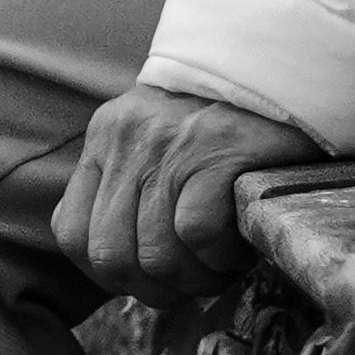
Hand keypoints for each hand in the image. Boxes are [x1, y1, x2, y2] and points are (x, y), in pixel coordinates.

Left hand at [52, 85, 323, 299]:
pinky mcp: (214, 151)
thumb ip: (134, 187)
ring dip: (194, 280)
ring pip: (154, 254)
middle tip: (193, 285)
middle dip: (154, 289)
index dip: (108, 274)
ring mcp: (168, 145)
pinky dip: (219, 257)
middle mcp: (126, 140)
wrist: (284, 64)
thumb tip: (131, 269)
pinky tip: (239, 248)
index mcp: (105, 139)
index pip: (70, 232)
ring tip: (222, 269)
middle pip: (109, 255)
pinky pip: (196, 233)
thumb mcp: (159, 140)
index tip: (147, 279)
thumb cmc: (228, 119)